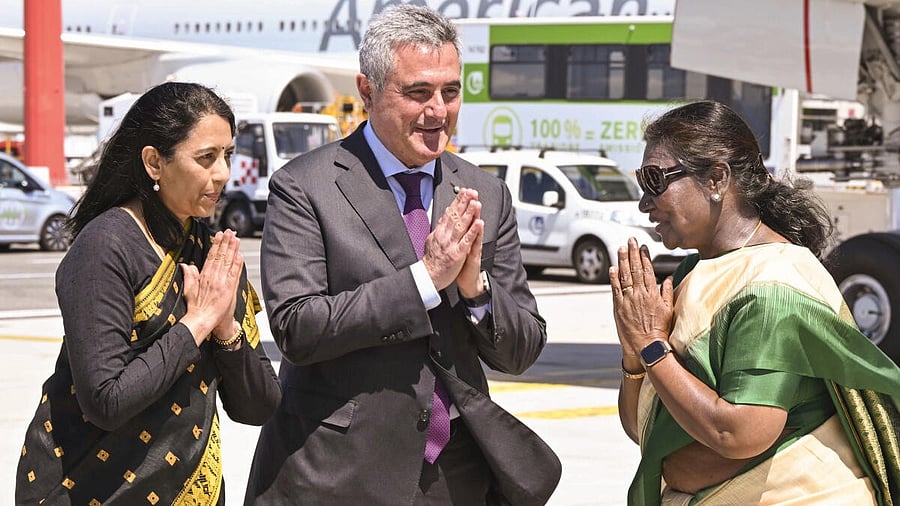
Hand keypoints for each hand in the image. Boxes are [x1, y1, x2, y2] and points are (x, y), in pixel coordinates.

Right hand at [180, 229, 243, 345]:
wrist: (202, 320)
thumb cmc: (197, 308)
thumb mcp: (189, 289)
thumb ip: (189, 276)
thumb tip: (185, 265)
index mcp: (204, 276)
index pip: (211, 256)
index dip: (216, 245)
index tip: (220, 235)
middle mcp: (213, 277)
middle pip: (220, 256)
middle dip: (225, 242)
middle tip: (230, 231)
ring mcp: (221, 282)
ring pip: (228, 262)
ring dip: (232, 249)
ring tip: (236, 238)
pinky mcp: (228, 289)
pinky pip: (234, 273)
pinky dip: (237, 264)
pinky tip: (240, 255)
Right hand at [423, 188, 482, 290]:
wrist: (428, 277)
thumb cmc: (432, 261)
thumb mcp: (432, 240)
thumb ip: (439, 229)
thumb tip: (443, 218)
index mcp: (440, 232)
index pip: (450, 213)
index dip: (458, 201)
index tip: (464, 191)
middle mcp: (445, 235)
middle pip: (456, 216)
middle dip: (464, 202)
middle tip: (471, 191)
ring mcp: (451, 244)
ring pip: (461, 225)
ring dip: (469, 213)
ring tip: (476, 202)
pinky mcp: (457, 254)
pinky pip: (466, 241)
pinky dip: (472, 231)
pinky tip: (478, 223)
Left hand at [609, 237, 673, 356]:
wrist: (648, 346)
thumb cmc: (660, 330)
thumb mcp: (668, 310)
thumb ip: (667, 292)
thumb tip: (668, 278)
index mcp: (653, 293)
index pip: (648, 270)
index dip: (644, 257)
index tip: (642, 246)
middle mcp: (640, 294)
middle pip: (636, 269)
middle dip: (633, 253)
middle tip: (630, 240)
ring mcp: (629, 300)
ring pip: (625, 276)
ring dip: (622, 261)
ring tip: (621, 248)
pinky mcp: (619, 307)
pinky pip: (616, 289)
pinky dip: (613, 278)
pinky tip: (612, 268)